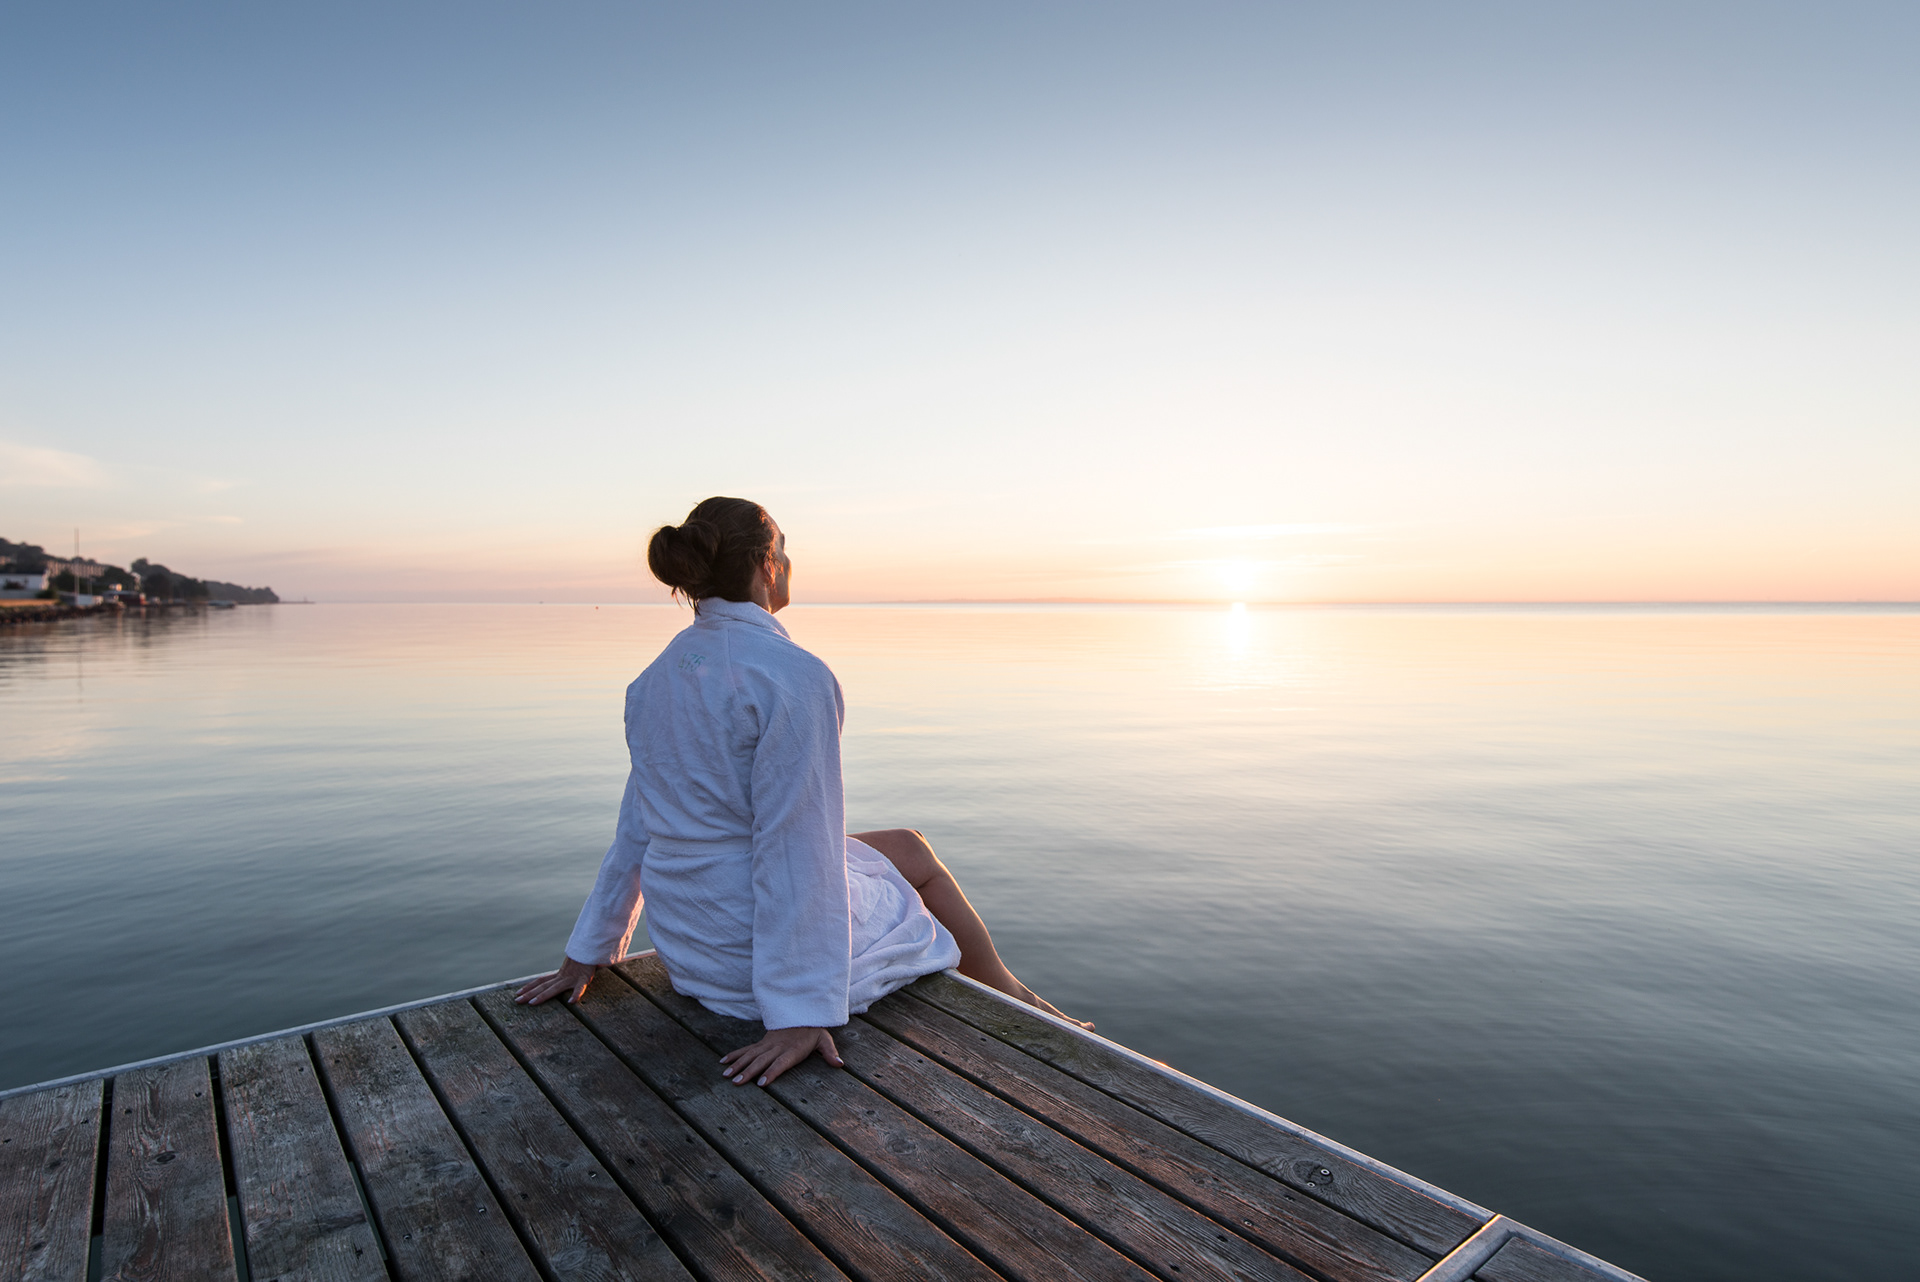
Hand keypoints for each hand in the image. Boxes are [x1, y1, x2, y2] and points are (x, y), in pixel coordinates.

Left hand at [515, 957, 600, 1004]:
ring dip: (543, 996)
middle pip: (543, 986)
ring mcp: (572, 978)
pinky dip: (576, 994)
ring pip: (555, 988)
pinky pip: (580, 988)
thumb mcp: (573, 966)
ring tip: (533, 1003)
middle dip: (529, 994)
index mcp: (560, 974)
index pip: (541, 980)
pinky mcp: (584, 978)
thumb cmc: (585, 957)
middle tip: (517, 1001)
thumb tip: (560, 977)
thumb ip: (568, 971)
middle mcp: (563, 976)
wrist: (592, 947)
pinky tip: (571, 1002)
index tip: (517, 993)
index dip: (529, 986)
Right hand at [718, 1026, 842, 1086]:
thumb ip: (830, 1053)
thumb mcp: (824, 1039)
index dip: (772, 1072)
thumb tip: (840, 1064)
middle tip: (737, 1083)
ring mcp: (767, 1044)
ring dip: (738, 1065)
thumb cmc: (813, 1031)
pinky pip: (746, 1049)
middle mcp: (777, 1047)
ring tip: (727, 1076)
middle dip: (749, 1072)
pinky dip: (735, 1055)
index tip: (762, 1083)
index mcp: (792, 1049)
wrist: (802, 1012)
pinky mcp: (761, 1042)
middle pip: (761, 1061)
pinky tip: (723, 1062)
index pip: (781, 1062)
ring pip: (750, 1055)